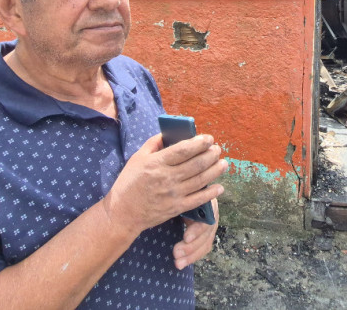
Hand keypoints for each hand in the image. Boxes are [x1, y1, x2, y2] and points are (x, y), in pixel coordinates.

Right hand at [102, 134, 226, 236]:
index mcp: (157, 163)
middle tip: (217, 149)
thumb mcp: (137, 158)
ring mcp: (173, 194)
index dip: (199, 143)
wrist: (123, 213)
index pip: (183, 150)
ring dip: (215, 171)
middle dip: (210, 155)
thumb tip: (168, 133)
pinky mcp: (176, 208)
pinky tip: (219, 187)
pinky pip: (198, 200)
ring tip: (223, 164)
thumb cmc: (129, 183)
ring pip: (200, 180)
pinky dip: (211, 193)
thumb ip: (153, 144)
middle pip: (196, 164)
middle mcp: (167, 178)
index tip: (209, 138)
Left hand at [173, 199, 219, 268]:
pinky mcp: (206, 235)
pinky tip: (182, 264)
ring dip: (191, 255)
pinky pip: (203, 248)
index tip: (186, 238)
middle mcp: (211, 214)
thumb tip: (169, 199)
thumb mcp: (181, 195)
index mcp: (206, 201)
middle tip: (176, 253)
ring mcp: (210, 226)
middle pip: (206, 234)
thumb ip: (177, 200)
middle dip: (191, 247)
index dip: (197, 230)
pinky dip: (193, 257)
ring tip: (177, 263)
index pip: (205, 217)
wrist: (183, 191)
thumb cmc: (179, 193)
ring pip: (205, 244)